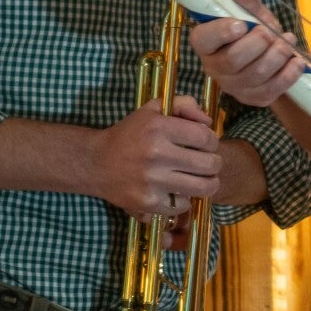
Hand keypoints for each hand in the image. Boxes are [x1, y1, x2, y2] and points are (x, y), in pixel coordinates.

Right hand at [93, 95, 220, 218]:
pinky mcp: (148, 202)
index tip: (208, 145)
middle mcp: (156, 154)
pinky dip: (185, 199)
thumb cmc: (129, 134)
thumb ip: (184, 105)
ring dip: (208, 184)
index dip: (213, 141)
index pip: (205, 137)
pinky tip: (178, 191)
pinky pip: (183, 205)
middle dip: (215, 164)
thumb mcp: (153, 110)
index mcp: (159, 127)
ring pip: (203, 188)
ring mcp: (152, 181)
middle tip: (209, 164)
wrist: (95, 163)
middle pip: (210, 164)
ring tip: (203, 179)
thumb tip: (208, 122)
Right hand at [193, 0, 305, 106]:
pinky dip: (288, 74)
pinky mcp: (255, 98)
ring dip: (277, 55)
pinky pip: (272, 89)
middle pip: (233, 60)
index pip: (204, 39)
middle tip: (272, 32)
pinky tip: (297, 61)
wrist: (273, 57)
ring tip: (288, 41)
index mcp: (206, 43)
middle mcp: (215, 68)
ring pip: (255, 75)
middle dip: (258, 43)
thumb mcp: (250, 11)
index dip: (220, 32)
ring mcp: (235, 87)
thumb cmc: (255, 31)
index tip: (241, 24)